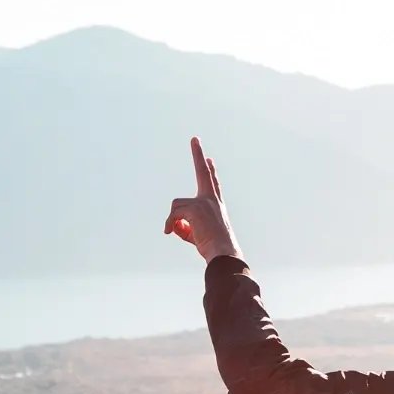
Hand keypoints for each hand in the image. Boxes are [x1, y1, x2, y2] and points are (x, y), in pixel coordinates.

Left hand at [164, 137, 239, 260]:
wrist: (224, 253)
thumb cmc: (214, 249)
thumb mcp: (195, 235)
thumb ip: (184, 226)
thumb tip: (172, 225)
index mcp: (217, 206)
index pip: (213, 185)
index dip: (210, 172)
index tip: (208, 159)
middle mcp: (213, 200)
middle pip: (204, 173)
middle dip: (198, 154)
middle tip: (195, 139)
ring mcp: (205, 202)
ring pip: (177, 205)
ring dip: (175, 220)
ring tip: (182, 233)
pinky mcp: (196, 207)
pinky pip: (173, 214)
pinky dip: (169, 224)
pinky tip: (171, 233)